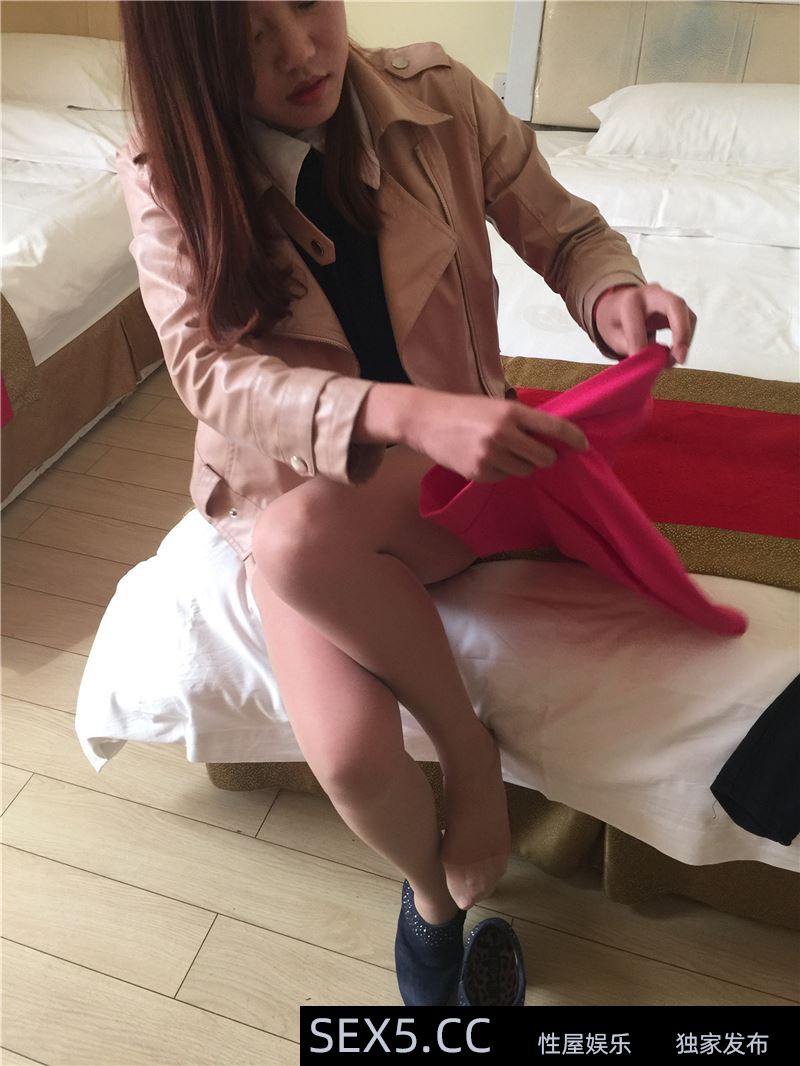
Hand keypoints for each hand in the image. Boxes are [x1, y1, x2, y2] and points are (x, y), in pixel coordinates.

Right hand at [404, 390, 588, 482]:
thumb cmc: (465, 410)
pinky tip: (484, 458)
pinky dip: (500, 471)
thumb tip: (553, 439)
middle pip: (544, 457)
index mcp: (511, 412)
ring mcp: (490, 456)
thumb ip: (522, 420)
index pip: (554, 427)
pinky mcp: (478, 473)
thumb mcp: (496, 406)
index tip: (584, 446)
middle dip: (546, 456)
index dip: (574, 438)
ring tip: (501, 451)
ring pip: (525, 471)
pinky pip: (504, 478)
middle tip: (538, 451)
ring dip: (521, 464)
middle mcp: (503, 435)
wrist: (426, 421)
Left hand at [594, 282, 696, 363]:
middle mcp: (650, 294)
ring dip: (684, 341)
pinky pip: (688, 321)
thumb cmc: (614, 320)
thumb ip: (629, 347)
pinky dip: (684, 339)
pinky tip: (674, 353)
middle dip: (682, 333)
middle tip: (679, 358)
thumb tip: (652, 360)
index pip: (638, 324)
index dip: (641, 347)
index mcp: (629, 301)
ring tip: (671, 360)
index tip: (643, 366)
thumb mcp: (611, 336)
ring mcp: (666, 298)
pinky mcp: (676, 307)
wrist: (617, 305)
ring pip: (687, 315)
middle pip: (676, 306)